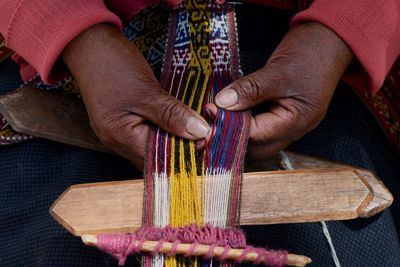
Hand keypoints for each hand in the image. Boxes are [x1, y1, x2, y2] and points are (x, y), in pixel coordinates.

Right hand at [62, 24, 209, 168]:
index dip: (186, 152)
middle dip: (183, 145)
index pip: (160, 159)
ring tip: (197, 123)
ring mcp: (120, 131)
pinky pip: (149, 132)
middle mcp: (118, 141)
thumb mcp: (146, 90)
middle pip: (158, 156)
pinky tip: (180, 119)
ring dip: (176, 136)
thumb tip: (199, 132)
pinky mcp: (125, 121)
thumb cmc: (112, 65)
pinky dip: (166, 127)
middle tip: (207, 129)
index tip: (209, 138)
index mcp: (121, 138)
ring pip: (155, 144)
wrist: (88, 44)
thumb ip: (172, 115)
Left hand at [213, 22, 352, 158]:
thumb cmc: (311, 52)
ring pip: (258, 140)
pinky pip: (261, 127)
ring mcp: (290, 123)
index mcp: (298, 121)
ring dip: (237, 133)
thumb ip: (250, 89)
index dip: (230, 125)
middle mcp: (295, 129)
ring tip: (217, 118)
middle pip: (257, 147)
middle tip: (210, 122)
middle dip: (231, 138)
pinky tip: (231, 114)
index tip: (210, 111)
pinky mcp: (284, 115)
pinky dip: (245, 123)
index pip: (256, 134)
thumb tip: (222, 104)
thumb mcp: (279, 70)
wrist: (331, 39)